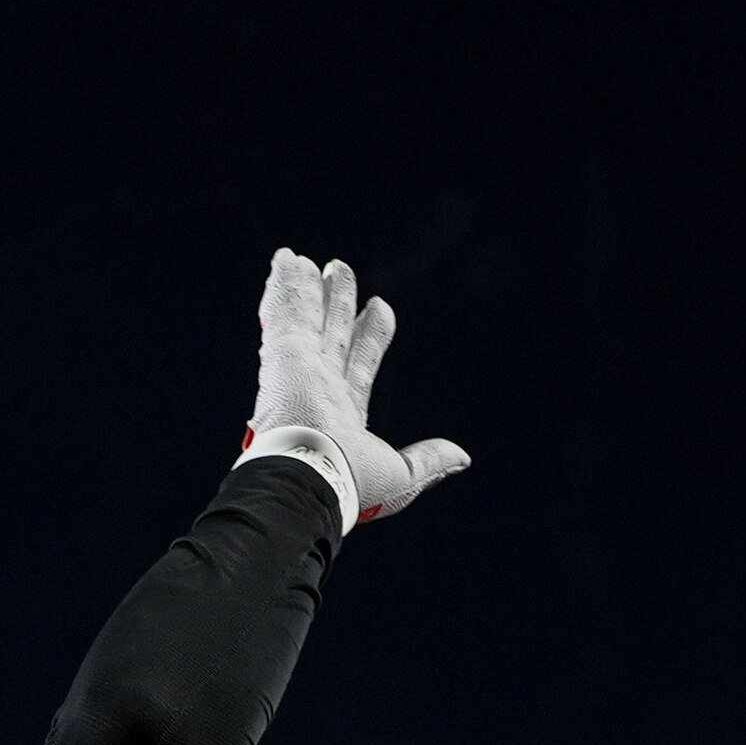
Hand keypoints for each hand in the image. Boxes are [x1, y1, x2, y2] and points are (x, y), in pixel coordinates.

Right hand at [246, 249, 471, 521]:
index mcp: (342, 411)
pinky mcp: (283, 354)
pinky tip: (284, 261)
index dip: (372, 333)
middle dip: (335, 302)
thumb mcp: (400, 475)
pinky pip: (283, 312)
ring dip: (305, 289)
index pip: (360, 360)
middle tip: (338, 270)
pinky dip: (283, 287)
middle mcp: (319, 386)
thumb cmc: (348, 484)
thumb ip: (428, 461)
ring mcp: (299, 368)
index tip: (379, 307)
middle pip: (331, 331)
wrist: (310, 479)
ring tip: (303, 260)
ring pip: (305, 318)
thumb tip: (462, 457)